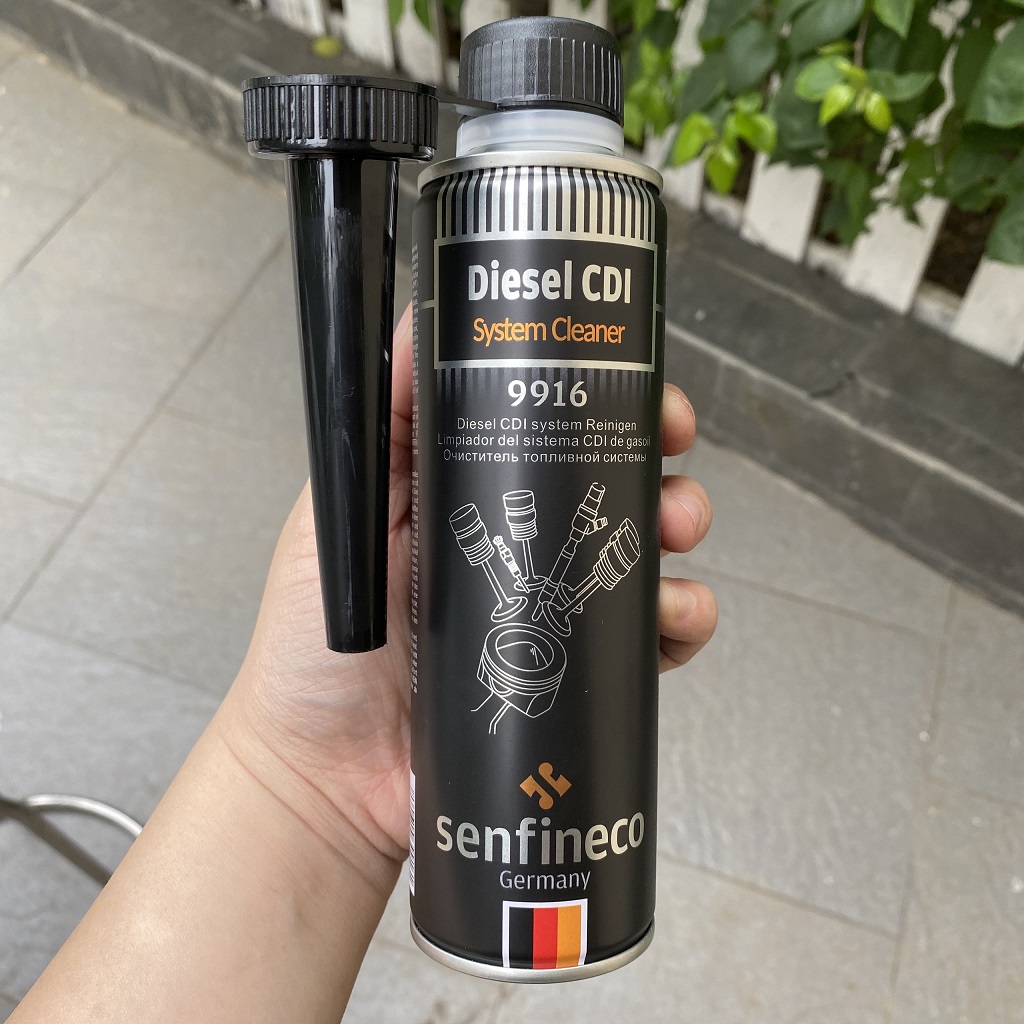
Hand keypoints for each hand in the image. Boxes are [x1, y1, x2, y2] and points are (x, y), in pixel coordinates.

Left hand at [221, 304, 717, 895]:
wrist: (326, 778)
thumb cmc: (313, 653)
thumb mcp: (340, 522)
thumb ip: (380, 434)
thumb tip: (415, 329)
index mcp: (467, 505)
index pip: (546, 437)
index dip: (600, 407)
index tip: (636, 391)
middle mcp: (516, 554)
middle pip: (608, 492)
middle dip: (657, 467)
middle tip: (671, 465)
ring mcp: (550, 617)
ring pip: (642, 558)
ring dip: (677, 535)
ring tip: (675, 539)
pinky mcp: (573, 679)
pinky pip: (650, 642)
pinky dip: (681, 620)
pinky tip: (673, 617)